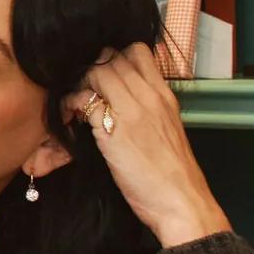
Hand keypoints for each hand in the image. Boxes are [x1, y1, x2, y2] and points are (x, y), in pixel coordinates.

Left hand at [66, 46, 227, 248]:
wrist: (182, 202)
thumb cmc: (173, 174)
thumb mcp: (167, 129)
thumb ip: (150, 108)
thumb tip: (126, 98)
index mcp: (165, 95)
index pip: (138, 50)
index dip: (115, 56)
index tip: (104, 75)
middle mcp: (150, 96)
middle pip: (112, 57)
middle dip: (93, 68)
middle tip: (84, 89)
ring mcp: (132, 111)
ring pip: (96, 72)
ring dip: (80, 84)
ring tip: (77, 104)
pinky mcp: (112, 131)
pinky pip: (83, 101)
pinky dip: (71, 105)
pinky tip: (71, 119)